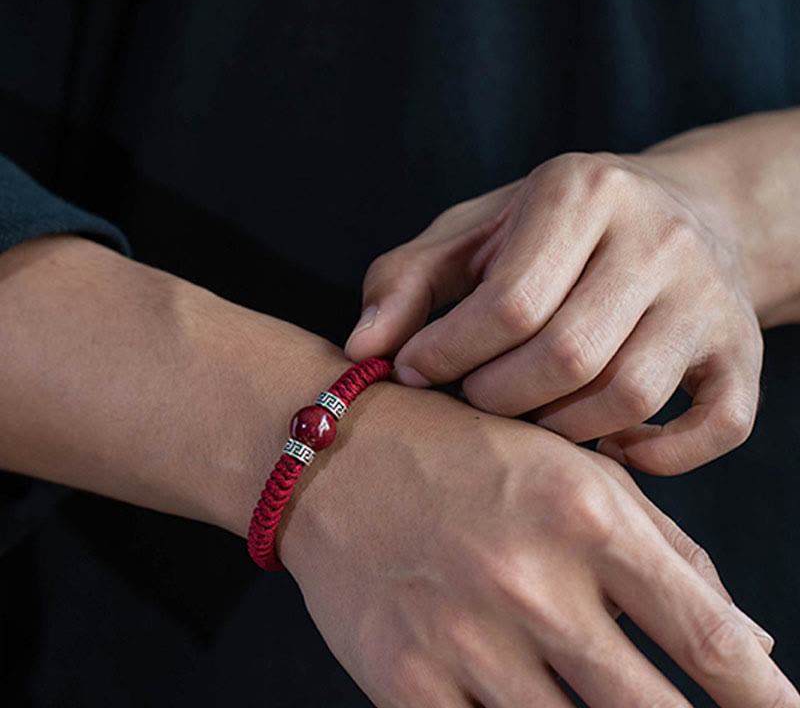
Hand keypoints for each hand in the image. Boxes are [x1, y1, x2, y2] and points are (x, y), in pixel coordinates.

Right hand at [280, 384, 794, 706]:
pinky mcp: (407, 681)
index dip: (762, 700)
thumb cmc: (467, 453)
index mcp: (585, 516)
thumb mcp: (571, 467)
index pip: (706, 638)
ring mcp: (465, 640)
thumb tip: (749, 639)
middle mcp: (532, 583)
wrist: (339, 458)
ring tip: (616, 706)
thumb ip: (667, 547)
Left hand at [346, 147, 763, 474]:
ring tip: (524, 416)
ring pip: (629, 396)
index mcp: (583, 192)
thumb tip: (362, 349)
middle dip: (498, 397)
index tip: (415, 371)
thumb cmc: (552, 230)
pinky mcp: (744, 349)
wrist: (677, 210)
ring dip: (560, 430)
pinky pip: (718, 427)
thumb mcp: (473, 232)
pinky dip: (659, 457)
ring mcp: (711, 297)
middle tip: (470, 399)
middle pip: (568, 355)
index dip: (449, 353)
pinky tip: (609, 445)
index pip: (510, 300)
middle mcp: (659, 238)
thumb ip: (408, 280)